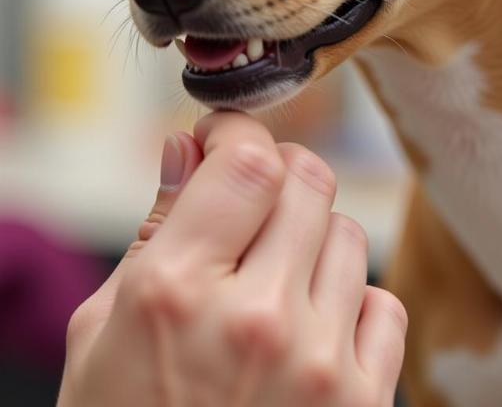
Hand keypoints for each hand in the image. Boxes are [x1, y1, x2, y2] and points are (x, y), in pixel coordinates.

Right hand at [58, 113, 406, 406]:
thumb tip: (187, 147)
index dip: (240, 134)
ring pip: (349, 232)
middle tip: (252, 201)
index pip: (249, 160)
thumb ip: (156, 227)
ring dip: (314, 238)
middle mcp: (256, 319)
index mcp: (175, 292)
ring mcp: (317, 362)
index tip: (227, 142)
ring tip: (275, 280)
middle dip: (279, 175)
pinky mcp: (362, 400)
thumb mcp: (105, 330)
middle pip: (309, 180)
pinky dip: (351, 301)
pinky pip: (384, 300)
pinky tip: (312, 329)